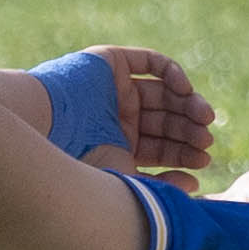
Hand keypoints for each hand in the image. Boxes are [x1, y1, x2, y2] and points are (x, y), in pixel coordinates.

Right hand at [84, 45, 216, 176]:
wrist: (42, 125)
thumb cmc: (76, 160)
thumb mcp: (122, 179)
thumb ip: (158, 185)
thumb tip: (195, 186)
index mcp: (117, 145)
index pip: (161, 149)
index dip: (183, 156)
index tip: (203, 165)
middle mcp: (117, 117)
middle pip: (166, 121)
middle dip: (189, 132)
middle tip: (206, 142)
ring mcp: (115, 90)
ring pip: (164, 94)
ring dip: (188, 104)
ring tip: (205, 119)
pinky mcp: (111, 63)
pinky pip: (151, 63)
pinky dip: (173, 73)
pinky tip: (185, 90)